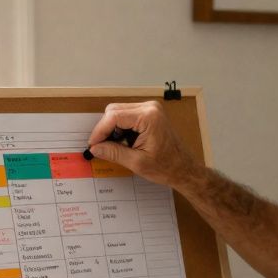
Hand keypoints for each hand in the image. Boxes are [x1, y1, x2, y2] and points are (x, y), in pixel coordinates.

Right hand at [87, 101, 203, 189]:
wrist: (183, 169)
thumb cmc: (167, 166)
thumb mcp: (136, 162)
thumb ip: (113, 153)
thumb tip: (95, 148)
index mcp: (148, 117)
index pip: (114, 116)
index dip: (100, 130)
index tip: (93, 144)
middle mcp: (150, 108)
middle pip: (114, 111)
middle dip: (105, 129)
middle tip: (100, 147)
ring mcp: (151, 109)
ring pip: (119, 112)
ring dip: (113, 129)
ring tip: (114, 146)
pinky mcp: (150, 114)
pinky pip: (128, 116)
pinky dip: (121, 128)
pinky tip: (123, 142)